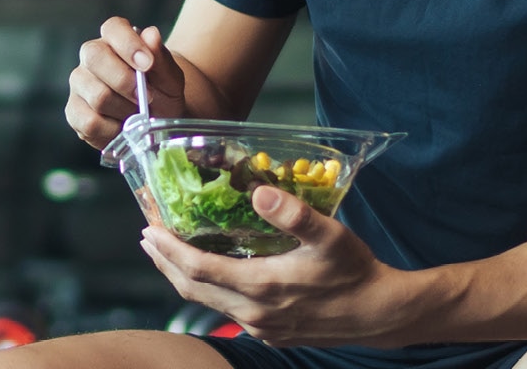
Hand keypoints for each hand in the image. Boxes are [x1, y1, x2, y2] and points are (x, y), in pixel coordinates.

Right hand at [65, 17, 183, 149]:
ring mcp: (79, 83)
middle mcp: (91, 56)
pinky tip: (124, 128)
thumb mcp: (170, 77)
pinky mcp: (74, 112)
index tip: (147, 65)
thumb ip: (161, 58)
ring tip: (139, 115)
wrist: (157, 121)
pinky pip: (90, 122)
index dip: (129, 44)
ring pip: (97, 95)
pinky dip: (114, 130)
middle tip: (148, 97)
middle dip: (125, 81)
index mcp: (115, 39)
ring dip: (125, 110)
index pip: (113, 28)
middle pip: (95, 58)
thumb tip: (151, 34)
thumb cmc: (162, 92)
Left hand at [138, 186, 419, 347]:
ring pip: (207, 301)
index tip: (149, 229)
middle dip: (164, 261)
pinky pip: (226, 310)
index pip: (197, 268)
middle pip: (191, 288)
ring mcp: (259, 326)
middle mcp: (252, 312)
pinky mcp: (269, 332)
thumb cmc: (355, 271)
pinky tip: (211, 273)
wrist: (379, 314)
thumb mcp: (330, 236)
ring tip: (168, 252)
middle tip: (148, 236)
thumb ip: (294, 215)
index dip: (168, 249)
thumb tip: (259, 194)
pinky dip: (208, 289)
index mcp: (260, 287)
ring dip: (183, 276)